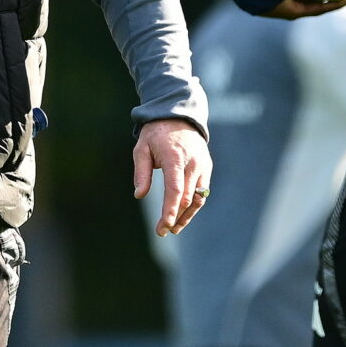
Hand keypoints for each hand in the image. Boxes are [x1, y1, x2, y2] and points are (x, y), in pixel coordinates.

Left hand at [133, 118, 211, 237]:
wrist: (179, 115)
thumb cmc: (156, 134)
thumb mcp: (141, 149)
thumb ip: (141, 173)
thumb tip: (139, 195)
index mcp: (175, 159)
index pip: (175, 191)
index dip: (170, 211)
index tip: (164, 227)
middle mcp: (193, 164)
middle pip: (187, 199)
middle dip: (176, 218)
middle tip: (162, 231)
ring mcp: (202, 166)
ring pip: (198, 198)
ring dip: (187, 216)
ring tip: (174, 228)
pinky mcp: (206, 167)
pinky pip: (202, 191)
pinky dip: (194, 205)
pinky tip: (183, 214)